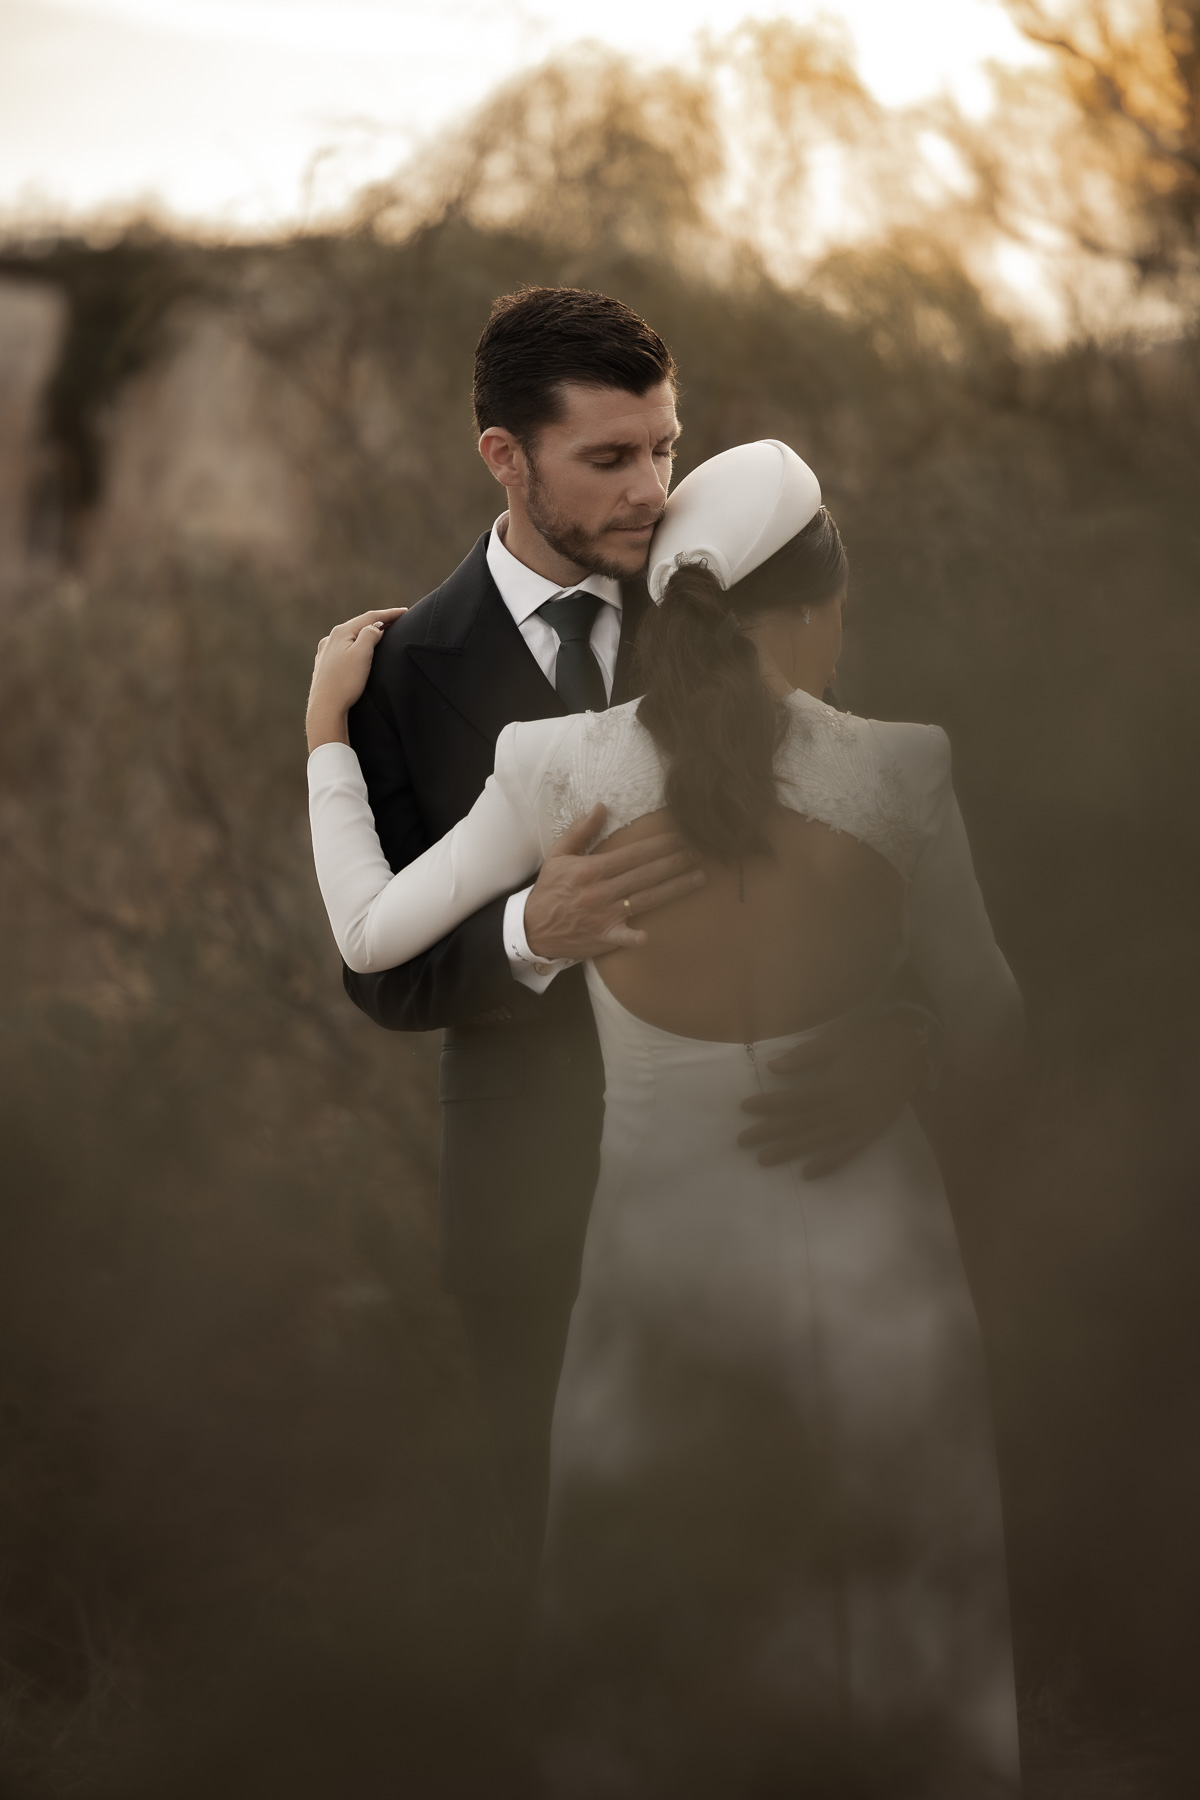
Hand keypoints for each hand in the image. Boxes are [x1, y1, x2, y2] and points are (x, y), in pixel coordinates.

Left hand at [306, 608, 405, 751]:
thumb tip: (375, 627)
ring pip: (350, 637)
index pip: (370, 617)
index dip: (389, 614)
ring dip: (366, 634)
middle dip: (377, 621)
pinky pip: (344, 649)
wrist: (325, 709)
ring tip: (380, 633)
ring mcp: (325, 653)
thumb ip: (370, 634)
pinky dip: (356, 645)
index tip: (405, 612)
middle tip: (396, 619)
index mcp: (341, 632)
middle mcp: (330, 639)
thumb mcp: (362, 654)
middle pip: (359, 625)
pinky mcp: (324, 666)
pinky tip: (359, 651)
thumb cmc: (345, 682)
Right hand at [524, 804, 705, 960]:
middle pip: (646, 874)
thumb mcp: (558, 855)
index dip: (660, 845)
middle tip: (699, 852)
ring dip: (675, 888)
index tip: (681, 836)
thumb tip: (601, 806)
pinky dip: (636, 937)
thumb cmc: (550, 889)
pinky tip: (653, 934)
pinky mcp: (604, 937)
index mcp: (591, 870)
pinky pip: (624, 937)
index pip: (633, 854)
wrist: (533, 927)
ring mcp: (604, 915)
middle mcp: (601, 891)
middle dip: (676, 862)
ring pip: (647, 899)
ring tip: (700, 877)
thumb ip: (581, 831)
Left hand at [738, 1009, 921, 1178]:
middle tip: (742, 1141)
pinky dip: (828, 1163)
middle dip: (770, 1132)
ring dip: (790, 1151)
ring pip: (818, 1142)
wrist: (913, 1048)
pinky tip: (808, 1173)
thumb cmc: (871, 1039)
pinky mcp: (872, 1131)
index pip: (793, 1101)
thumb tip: (774, 1067)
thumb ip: (805, 1056)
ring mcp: (858, 1124)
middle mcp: (844, 1110)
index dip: (767, 1105)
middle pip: (800, 1124)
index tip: (744, 1107)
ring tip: (763, 1160)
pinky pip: (847, 1152)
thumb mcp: (836, 1040)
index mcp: (834, 1086)